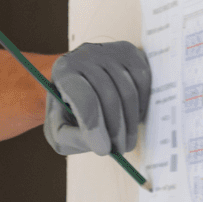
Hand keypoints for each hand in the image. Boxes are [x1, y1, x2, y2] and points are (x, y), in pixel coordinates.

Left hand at [44, 41, 150, 155]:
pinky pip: (143, 81)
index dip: (96, 127)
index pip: (84, 99)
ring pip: (128, 91)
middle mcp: (84, 55)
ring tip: (126, 141)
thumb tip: (100, 144)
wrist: (82, 83)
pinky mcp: (128, 52)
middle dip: (116, 130)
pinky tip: (134, 118)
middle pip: (109, 97)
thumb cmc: (68, 110)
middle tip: (120, 150)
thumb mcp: (59, 129)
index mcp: (63, 72)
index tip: (104, 150)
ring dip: (131, 123)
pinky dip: (141, 105)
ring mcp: (108, 51)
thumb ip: (71, 138)